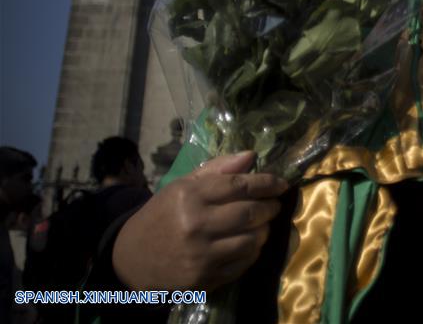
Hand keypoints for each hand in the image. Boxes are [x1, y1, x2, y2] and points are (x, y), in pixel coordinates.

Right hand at [112, 151, 288, 290]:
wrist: (130, 259)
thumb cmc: (161, 215)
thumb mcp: (182, 186)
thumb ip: (218, 169)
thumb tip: (251, 155)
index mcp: (190, 196)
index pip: (240, 186)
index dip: (267, 183)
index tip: (281, 184)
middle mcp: (196, 225)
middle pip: (251, 213)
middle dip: (270, 207)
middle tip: (274, 204)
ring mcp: (201, 255)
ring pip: (252, 241)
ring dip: (264, 231)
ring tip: (262, 224)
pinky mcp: (204, 278)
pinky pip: (243, 263)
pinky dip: (252, 252)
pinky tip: (248, 244)